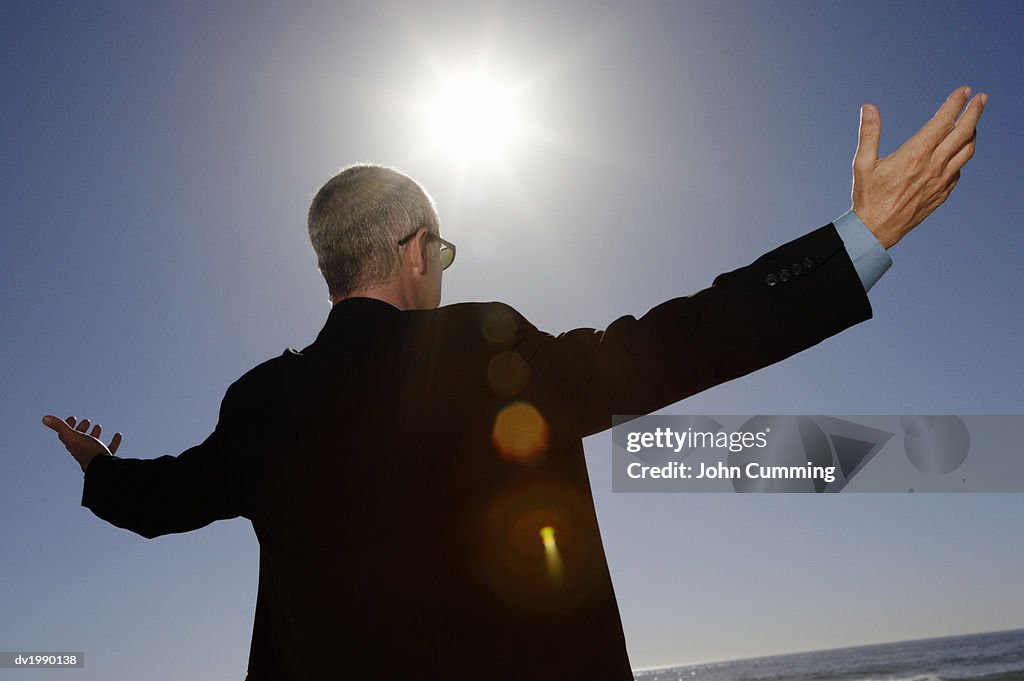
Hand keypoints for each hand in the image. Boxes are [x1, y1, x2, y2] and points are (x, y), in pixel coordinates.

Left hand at [42, 415, 122, 472]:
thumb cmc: (88, 452)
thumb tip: (44, 418)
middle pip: (78, 439)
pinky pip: (109, 449)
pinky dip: (113, 441)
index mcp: (73, 445)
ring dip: (94, 434)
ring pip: (93, 444)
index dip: (67, 425)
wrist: (102, 468)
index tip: (73, 417)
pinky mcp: (105, 458)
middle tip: (86, 421)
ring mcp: (94, 455)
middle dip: (81, 429)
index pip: (65, 435)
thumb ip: (60, 426)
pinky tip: (118, 435)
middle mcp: (82, 450)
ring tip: (98, 426)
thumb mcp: (73, 436)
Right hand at [852, 85, 985, 248]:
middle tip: (982, 99)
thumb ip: (869, 133)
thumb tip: (869, 107)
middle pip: (964, 133)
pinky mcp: (942, 194)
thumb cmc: (867, 197)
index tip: (964, 91)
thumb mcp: (862, 163)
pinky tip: (957, 153)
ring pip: (967, 151)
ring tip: (973, 123)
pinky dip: (961, 156)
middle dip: (975, 112)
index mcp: (915, 155)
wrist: (876, 230)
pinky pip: (959, 170)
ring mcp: (941, 181)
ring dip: (973, 133)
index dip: (955, 103)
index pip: (943, 122)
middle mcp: (933, 166)